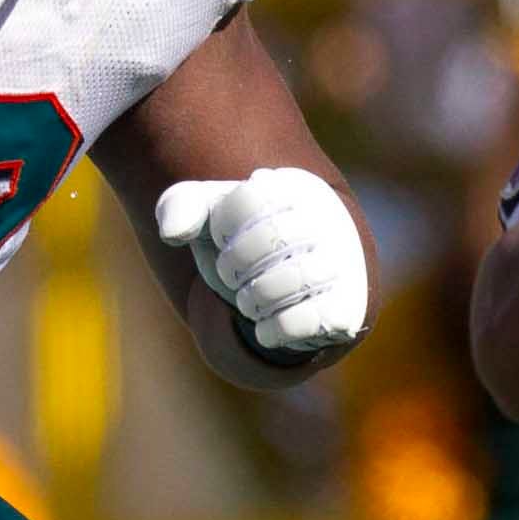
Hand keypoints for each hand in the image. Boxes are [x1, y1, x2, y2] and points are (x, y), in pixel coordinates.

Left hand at [153, 166, 368, 362]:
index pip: (246, 201)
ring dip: (252, 299)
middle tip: (234, 276)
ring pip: (285, 282)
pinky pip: (298, 323)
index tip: (227, 240)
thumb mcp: (213, 217)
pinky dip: (271, 330)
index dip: (223, 229)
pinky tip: (268, 325)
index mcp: (294, 188)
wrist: (299, 288)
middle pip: (267, 240)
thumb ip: (182, 206)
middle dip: (234, 267)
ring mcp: (342, 265)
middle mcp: (327, 220)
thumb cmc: (249, 243)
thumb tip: (172, 232)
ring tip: (251, 300)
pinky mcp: (346, 310)